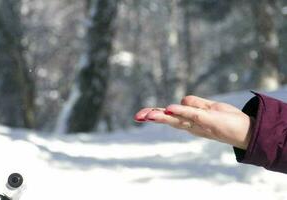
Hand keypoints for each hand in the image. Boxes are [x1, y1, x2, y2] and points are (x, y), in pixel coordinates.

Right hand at [134, 95, 253, 149]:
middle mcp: (191, 124)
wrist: (245, 130)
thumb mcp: (208, 107)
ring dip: (162, 116)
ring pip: (177, 119)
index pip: (168, 115)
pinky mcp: (207, 121)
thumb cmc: (225, 119)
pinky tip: (168, 110)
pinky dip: (180, 112)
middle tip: (137, 117)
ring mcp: (198, 123)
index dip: (154, 114)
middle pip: (169, 118)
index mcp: (188, 120)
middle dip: (153, 116)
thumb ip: (194, 104)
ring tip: (148, 115)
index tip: (139, 116)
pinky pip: (191, 115)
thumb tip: (180, 101)